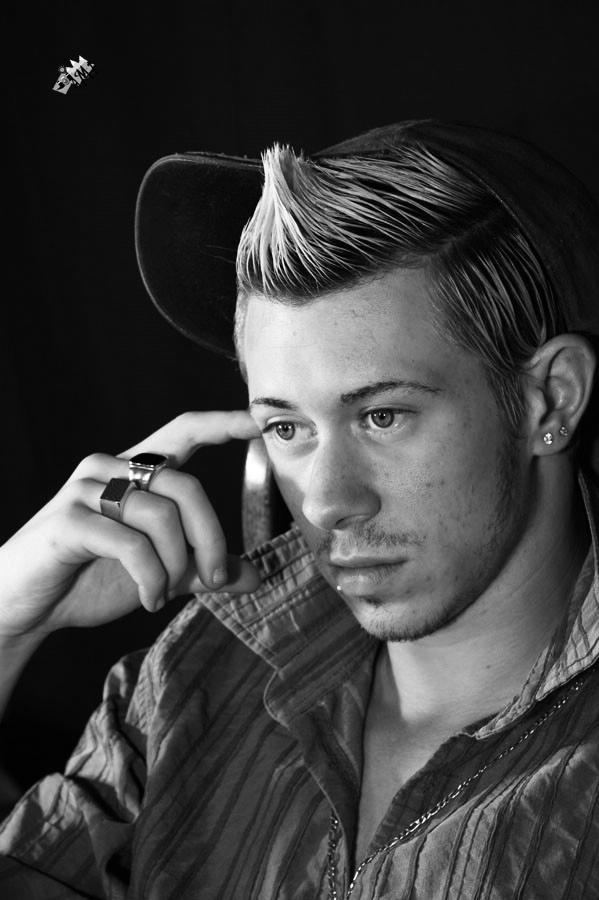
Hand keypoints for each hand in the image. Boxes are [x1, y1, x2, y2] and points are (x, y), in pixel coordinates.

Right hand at [0, 411, 262, 642]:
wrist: (24, 606)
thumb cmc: (88, 578)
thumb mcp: (159, 572)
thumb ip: (202, 568)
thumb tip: (255, 577)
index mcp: (132, 471)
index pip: (182, 431)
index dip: (220, 424)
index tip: (258, 422)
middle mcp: (109, 468)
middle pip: (186, 486)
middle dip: (211, 537)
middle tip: (215, 578)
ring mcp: (85, 491)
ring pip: (161, 515)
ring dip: (176, 564)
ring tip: (165, 593)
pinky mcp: (69, 522)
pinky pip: (131, 543)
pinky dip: (151, 577)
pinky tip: (149, 600)